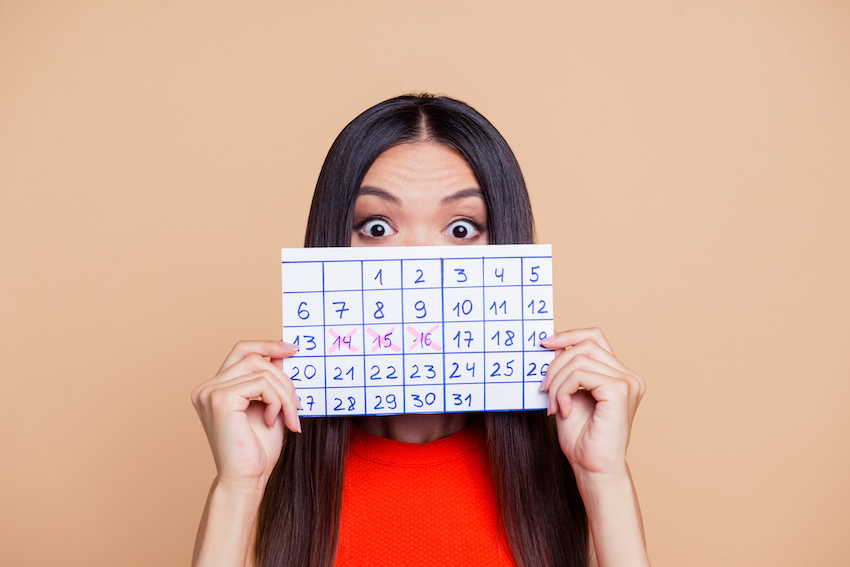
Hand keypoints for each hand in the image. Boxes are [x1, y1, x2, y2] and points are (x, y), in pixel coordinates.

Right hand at [191, 340, 300, 487]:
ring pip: (262, 370)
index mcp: (214, 388)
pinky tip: (274, 421)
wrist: (247, 479)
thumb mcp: (270, 406)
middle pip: (254, 358)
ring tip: (290, 417)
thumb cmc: (257, 450)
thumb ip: (271, 380)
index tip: (292, 349)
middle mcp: (207, 387)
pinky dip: (277, 401)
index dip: (267, 344)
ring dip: (285, 393)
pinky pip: (261, 383)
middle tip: (298, 405)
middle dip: (284, 379)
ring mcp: (210, 392)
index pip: (241, 351)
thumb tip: (283, 352)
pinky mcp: (220, 399)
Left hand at [540, 328, 644, 477]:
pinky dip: (563, 390)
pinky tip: (562, 410)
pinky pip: (580, 374)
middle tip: (543, 388)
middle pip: (585, 345)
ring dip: (557, 381)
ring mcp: (628, 382)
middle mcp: (628, 376)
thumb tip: (552, 344)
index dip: (569, 335)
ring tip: (553, 405)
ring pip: (579, 359)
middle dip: (556, 364)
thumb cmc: (582, 439)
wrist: (592, 468)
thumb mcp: (568, 395)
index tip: (544, 344)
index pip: (595, 337)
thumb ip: (566, 370)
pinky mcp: (620, 391)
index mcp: (619, 375)